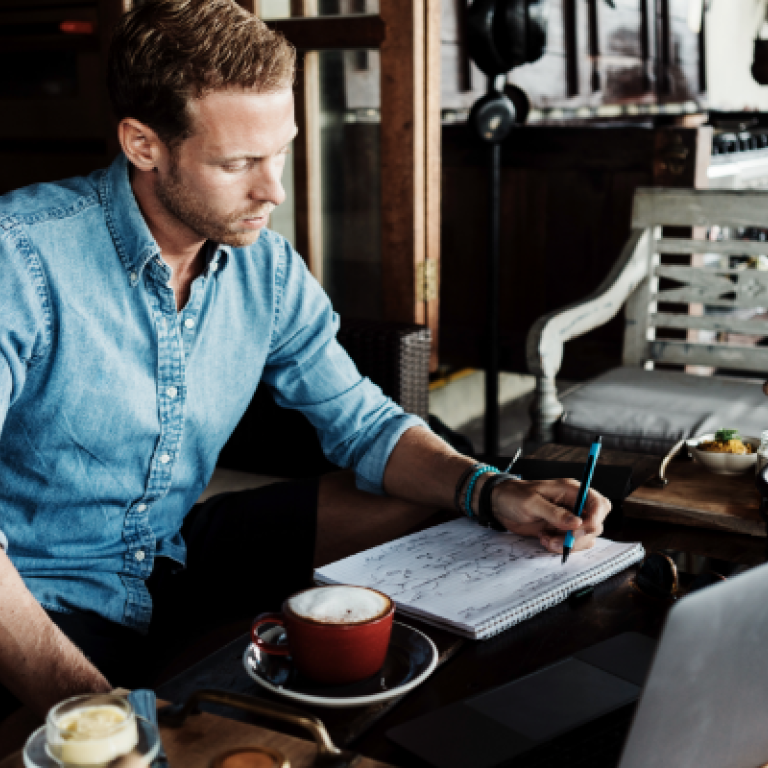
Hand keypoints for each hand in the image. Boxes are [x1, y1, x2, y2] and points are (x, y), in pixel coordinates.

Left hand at [491, 478, 610, 553]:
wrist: (499, 505)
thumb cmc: (514, 496)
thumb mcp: (531, 502)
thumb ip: (554, 513)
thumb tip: (576, 522)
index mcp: (571, 490)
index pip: (599, 504)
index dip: (596, 518)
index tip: (579, 530)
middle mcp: (574, 505)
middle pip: (595, 524)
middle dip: (579, 536)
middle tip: (558, 538)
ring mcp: (569, 519)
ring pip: (585, 538)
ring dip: (568, 544)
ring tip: (546, 539)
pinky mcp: (561, 531)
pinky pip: (572, 544)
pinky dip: (560, 546)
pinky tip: (544, 539)